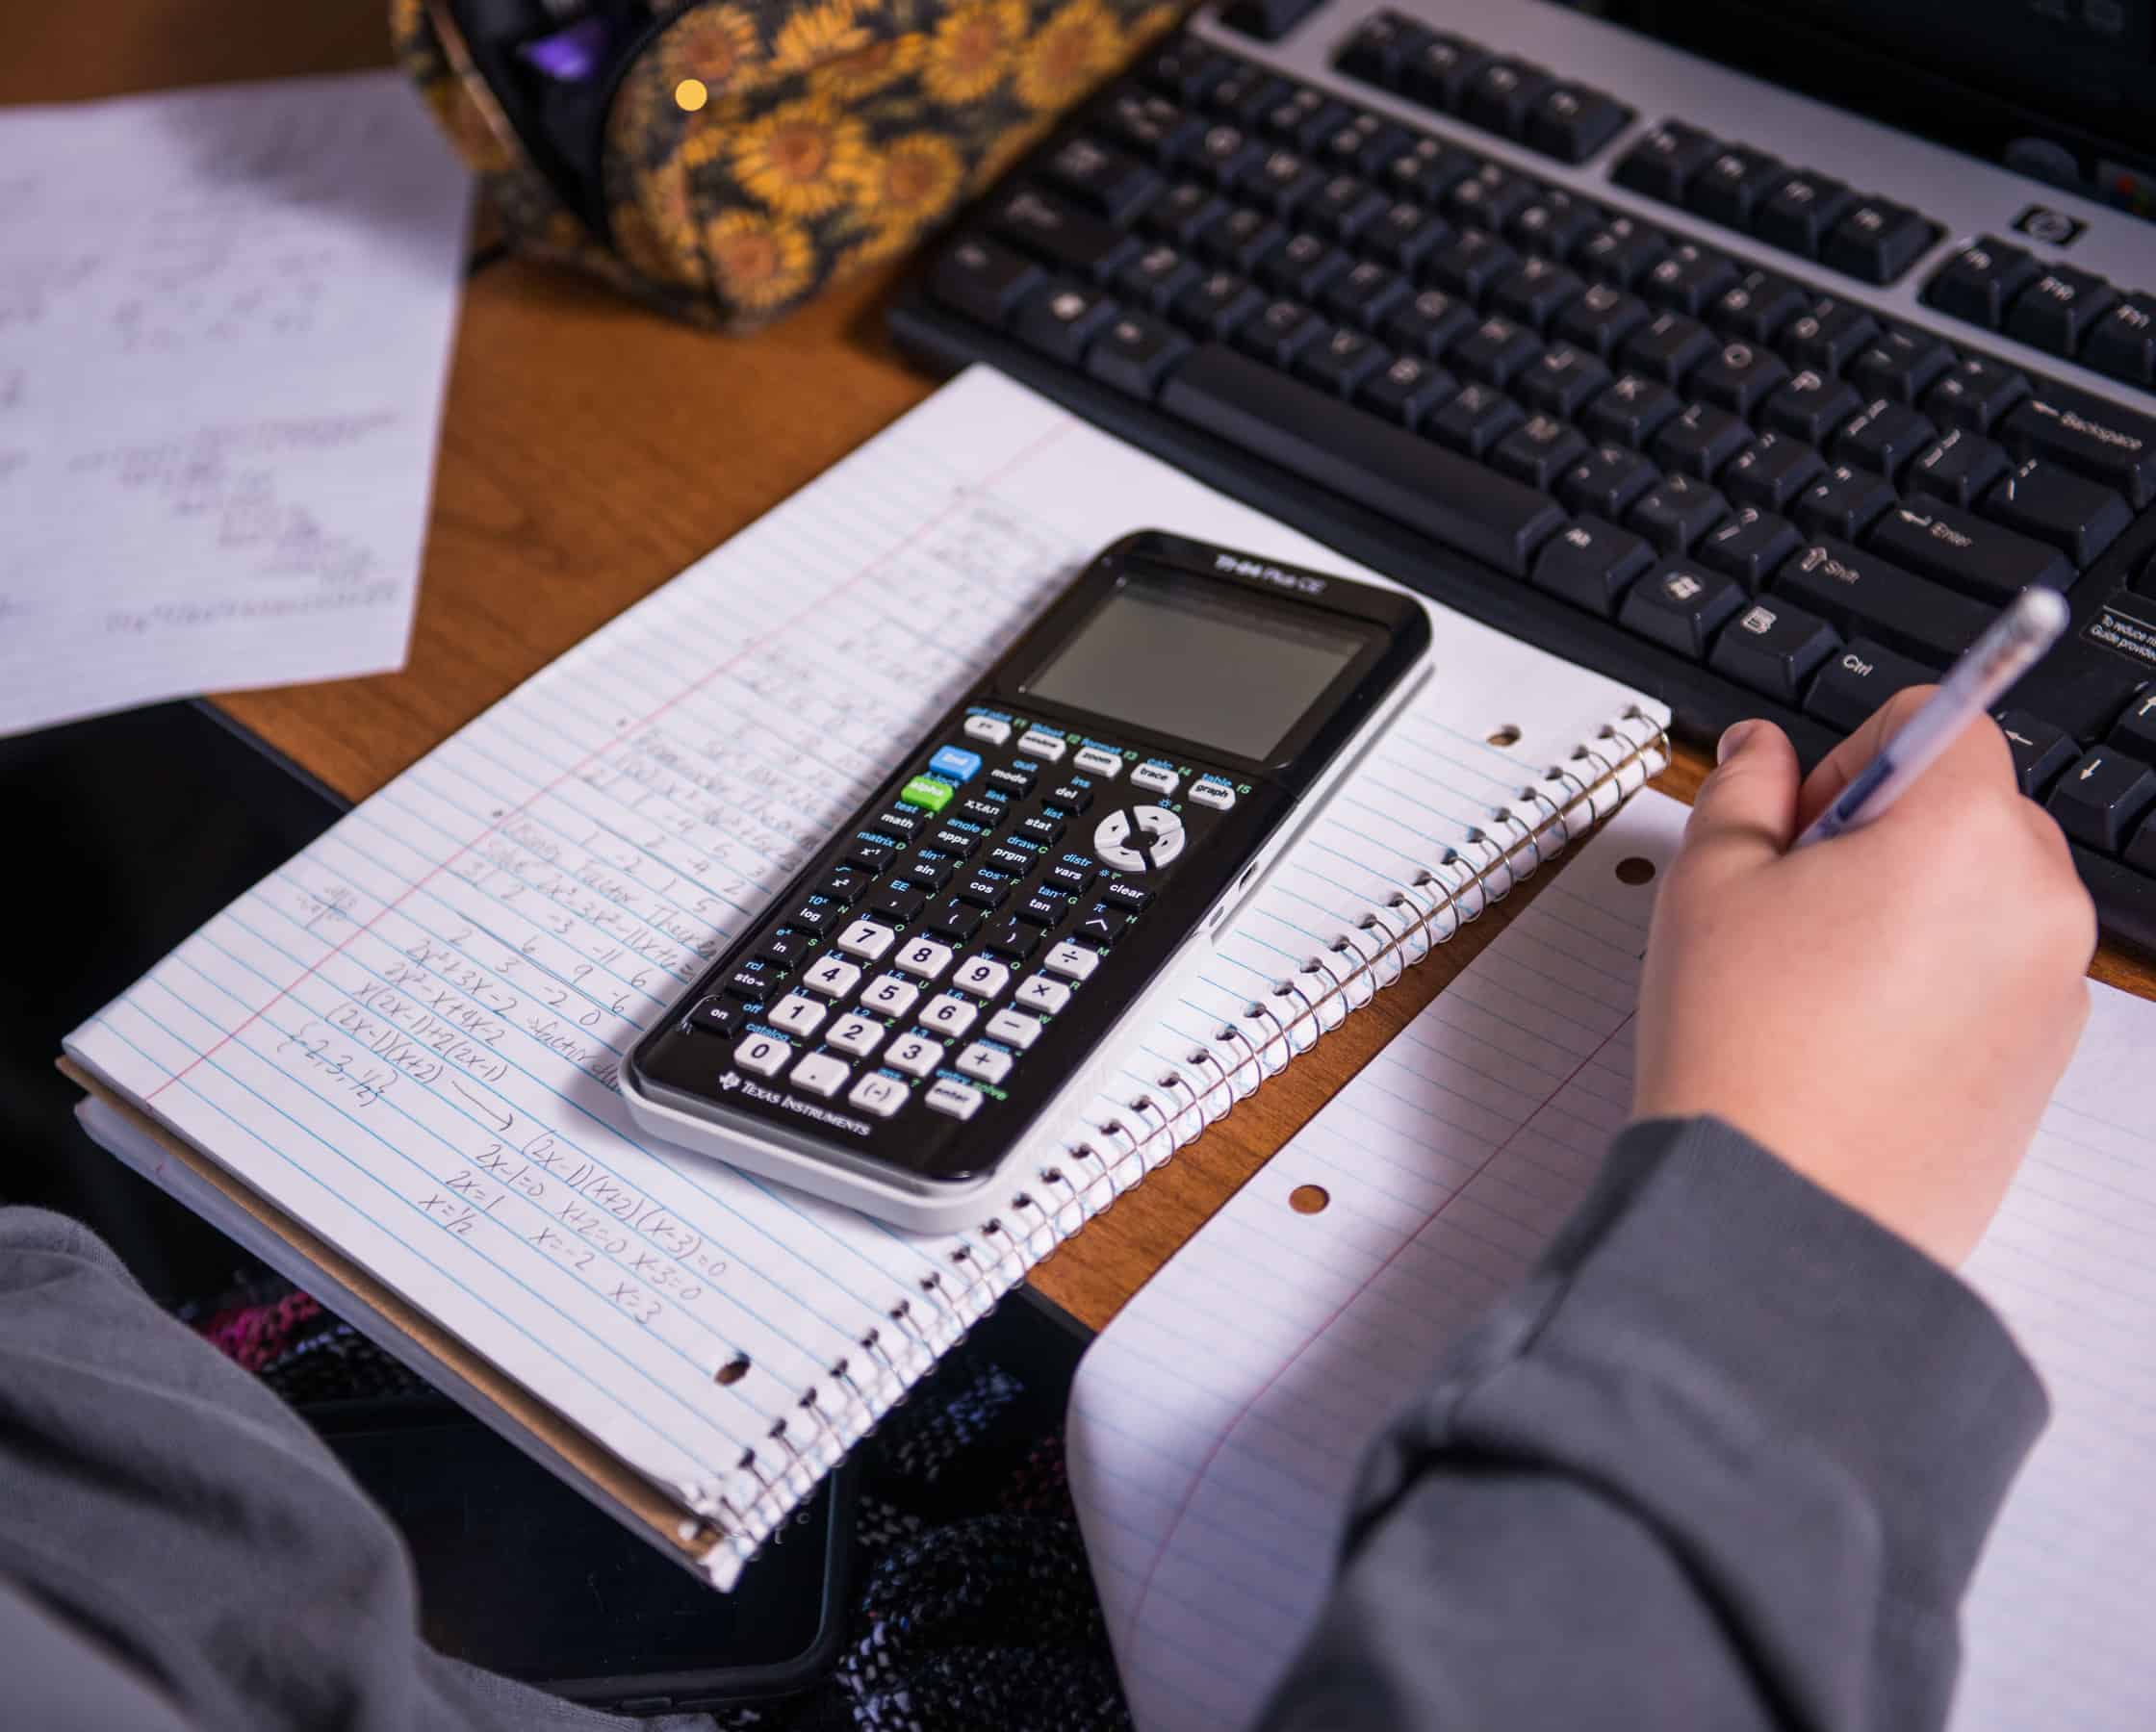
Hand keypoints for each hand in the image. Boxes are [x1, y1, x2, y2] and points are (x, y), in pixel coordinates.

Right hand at [1633, 692, 2095, 1266]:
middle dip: (1886, 833)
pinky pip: (1996, 976)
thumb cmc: (1745, 1051)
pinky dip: (1937, 981)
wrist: (1782, 1213)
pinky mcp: (2045, 1060)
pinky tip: (1853, 1038)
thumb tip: (1764, 751)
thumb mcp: (1708, 885)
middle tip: (1793, 906)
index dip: (1851, 757)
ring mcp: (2055, 988)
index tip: (1799, 823)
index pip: (1941, 722)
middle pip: (1971, 809)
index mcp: (1965, 834)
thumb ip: (1743, 791)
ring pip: (1985, 895)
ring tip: (1818, 984)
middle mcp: (2038, 901)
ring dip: (1914, 906)